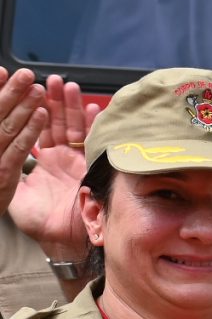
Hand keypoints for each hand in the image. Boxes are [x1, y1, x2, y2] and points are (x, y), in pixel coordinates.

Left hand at [3, 72, 98, 260]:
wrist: (64, 239)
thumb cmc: (39, 221)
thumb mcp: (15, 193)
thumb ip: (10, 170)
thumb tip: (0, 153)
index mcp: (42, 161)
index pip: (35, 128)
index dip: (31, 109)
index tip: (27, 90)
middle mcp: (60, 157)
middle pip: (56, 121)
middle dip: (54, 100)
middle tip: (51, 79)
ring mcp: (77, 161)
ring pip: (74, 127)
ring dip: (72, 106)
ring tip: (67, 86)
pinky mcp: (92, 167)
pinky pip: (95, 142)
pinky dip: (95, 125)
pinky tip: (95, 108)